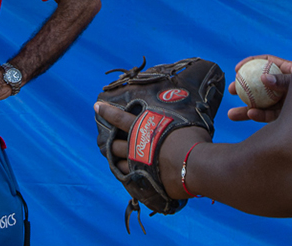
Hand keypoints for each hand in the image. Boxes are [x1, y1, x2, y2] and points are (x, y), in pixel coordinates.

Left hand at [94, 102, 209, 199]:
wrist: (194, 165)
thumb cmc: (192, 140)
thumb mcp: (183, 122)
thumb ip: (176, 121)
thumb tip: (183, 113)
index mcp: (143, 129)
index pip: (120, 118)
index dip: (107, 112)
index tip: (96, 107)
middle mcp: (135, 148)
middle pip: (114, 146)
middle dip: (111, 144)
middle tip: (109, 143)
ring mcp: (137, 167)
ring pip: (119, 165)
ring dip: (118, 163)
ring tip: (118, 162)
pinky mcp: (143, 183)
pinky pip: (131, 182)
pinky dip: (130, 179)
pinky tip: (132, 179)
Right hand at [226, 54, 291, 122]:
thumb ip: (283, 80)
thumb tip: (264, 78)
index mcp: (287, 71)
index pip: (266, 62)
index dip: (250, 63)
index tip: (237, 68)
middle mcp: (283, 86)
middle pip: (258, 85)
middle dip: (242, 88)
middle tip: (231, 90)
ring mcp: (284, 102)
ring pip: (261, 104)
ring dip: (245, 110)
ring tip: (231, 114)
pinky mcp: (285, 116)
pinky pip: (270, 116)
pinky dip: (260, 116)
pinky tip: (251, 114)